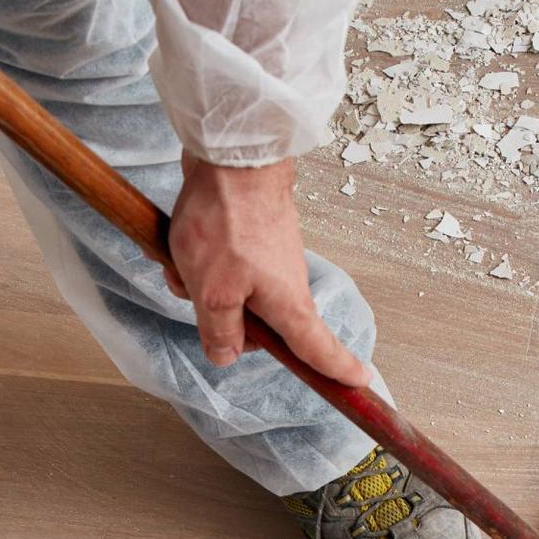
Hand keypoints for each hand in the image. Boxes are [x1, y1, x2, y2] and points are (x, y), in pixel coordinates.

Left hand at [164, 154, 372, 387]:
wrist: (231, 155)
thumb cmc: (227, 222)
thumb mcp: (213, 292)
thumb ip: (220, 332)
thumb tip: (227, 356)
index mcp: (288, 305)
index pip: (318, 349)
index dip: (337, 370)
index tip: (358, 383)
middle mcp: (286, 285)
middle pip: (259, 327)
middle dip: (222, 321)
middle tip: (196, 297)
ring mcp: (269, 260)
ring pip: (232, 295)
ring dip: (201, 286)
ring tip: (183, 263)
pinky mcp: (252, 239)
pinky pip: (223, 268)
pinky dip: (200, 263)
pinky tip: (181, 245)